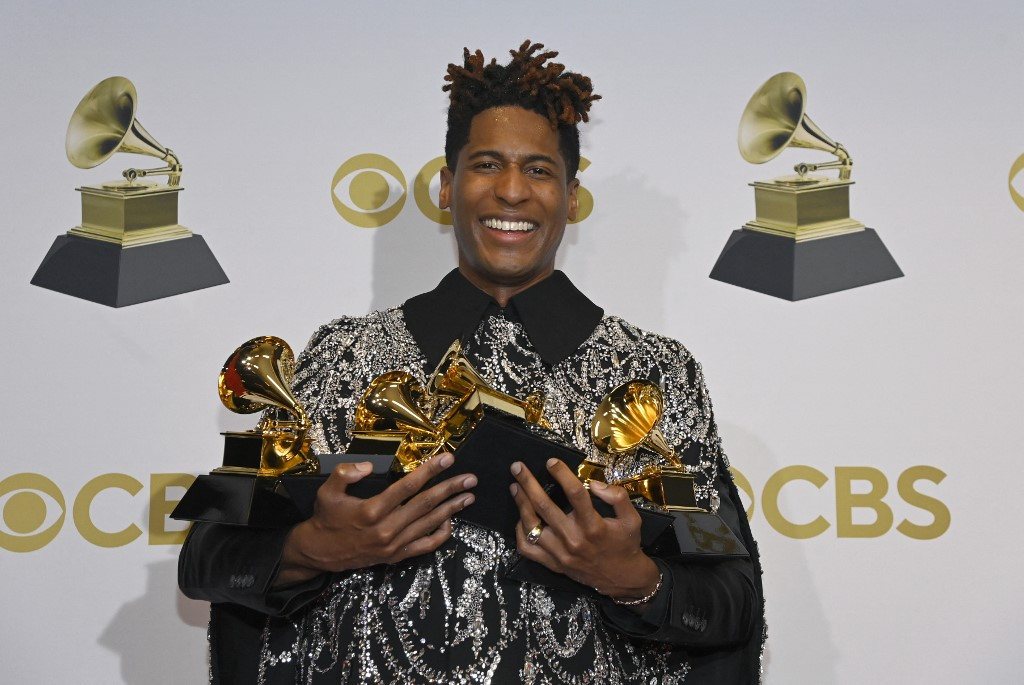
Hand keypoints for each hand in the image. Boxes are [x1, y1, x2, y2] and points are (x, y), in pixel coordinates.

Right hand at [275, 453, 474, 584]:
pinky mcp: (396, 556)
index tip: (448, 459)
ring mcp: (394, 545)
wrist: (319, 552)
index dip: (430, 471)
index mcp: (372, 510)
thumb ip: (346, 473)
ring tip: (469, 496)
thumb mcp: (327, 491)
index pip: (408, 486)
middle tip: (470, 478)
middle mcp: (387, 529)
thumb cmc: (326, 517)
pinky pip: (425, 546)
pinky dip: (440, 534)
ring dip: (452, 509)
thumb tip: (369, 465)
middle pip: (426, 504)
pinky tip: (451, 522)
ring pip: (429, 524)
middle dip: (450, 489)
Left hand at [510, 458, 659, 606]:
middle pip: (545, 506)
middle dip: (528, 484)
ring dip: (521, 504)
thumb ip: (617, 497)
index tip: (551, 462)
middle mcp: (574, 539)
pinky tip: (521, 518)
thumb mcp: (632, 519)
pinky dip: (520, 532)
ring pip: (532, 526)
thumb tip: (594, 483)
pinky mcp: (553, 564)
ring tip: (515, 487)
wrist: (622, 579)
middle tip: (517, 467)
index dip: (562, 475)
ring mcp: (560, 553)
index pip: (575, 494)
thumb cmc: (625, 544)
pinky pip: (528, 548)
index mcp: (594, 526)